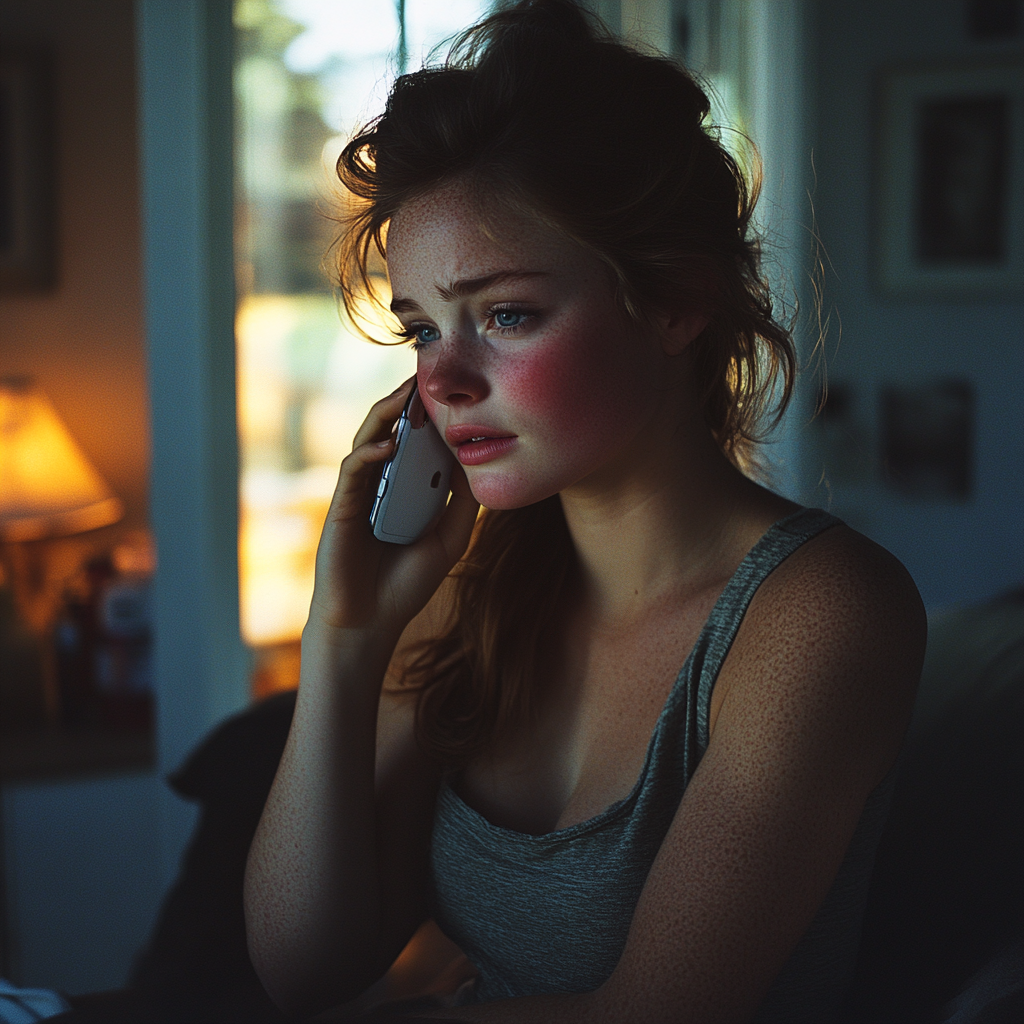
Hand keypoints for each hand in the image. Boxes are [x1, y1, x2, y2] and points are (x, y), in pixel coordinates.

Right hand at [308, 378, 478, 638]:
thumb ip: (462, 504)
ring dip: (385, 416)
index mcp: (406, 491)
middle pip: (390, 433)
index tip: (449, 396)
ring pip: (367, 441)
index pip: (417, 445)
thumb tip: (472, 463)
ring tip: (405, 396)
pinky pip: (353, 469)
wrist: (369, 623)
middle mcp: (380, 486)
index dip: (429, 419)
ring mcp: (358, 494)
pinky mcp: (341, 506)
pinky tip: (390, 443)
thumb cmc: (405, 585)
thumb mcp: (449, 539)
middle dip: (406, 406)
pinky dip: (369, 452)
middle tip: (423, 380)